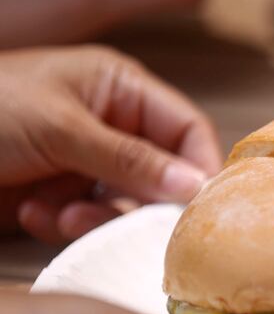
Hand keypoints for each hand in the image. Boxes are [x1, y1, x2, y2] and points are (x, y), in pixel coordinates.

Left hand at [0, 45, 221, 243]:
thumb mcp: (61, 128)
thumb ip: (132, 159)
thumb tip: (196, 187)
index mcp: (121, 89)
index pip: (186, 129)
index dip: (200, 167)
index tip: (201, 209)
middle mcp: (113, 124)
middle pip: (161, 173)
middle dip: (139, 201)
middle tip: (126, 224)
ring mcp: (87, 160)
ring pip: (126, 202)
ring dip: (97, 217)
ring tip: (61, 215)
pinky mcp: (61, 190)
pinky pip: (89, 217)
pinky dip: (64, 221)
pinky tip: (31, 213)